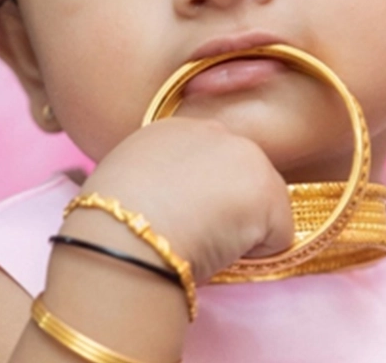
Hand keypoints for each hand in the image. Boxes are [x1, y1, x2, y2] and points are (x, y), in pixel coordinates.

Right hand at [71, 117, 295, 281]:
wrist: (123, 236)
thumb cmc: (107, 223)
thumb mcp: (122, 182)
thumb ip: (154, 180)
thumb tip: (169, 205)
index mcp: (173, 129)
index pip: (207, 161)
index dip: (201, 195)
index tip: (181, 217)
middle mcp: (216, 132)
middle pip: (241, 179)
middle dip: (227, 209)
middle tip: (191, 233)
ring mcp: (248, 158)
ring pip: (261, 207)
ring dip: (240, 231)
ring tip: (199, 240)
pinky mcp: (270, 192)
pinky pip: (278, 238)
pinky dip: (257, 255)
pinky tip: (219, 251)